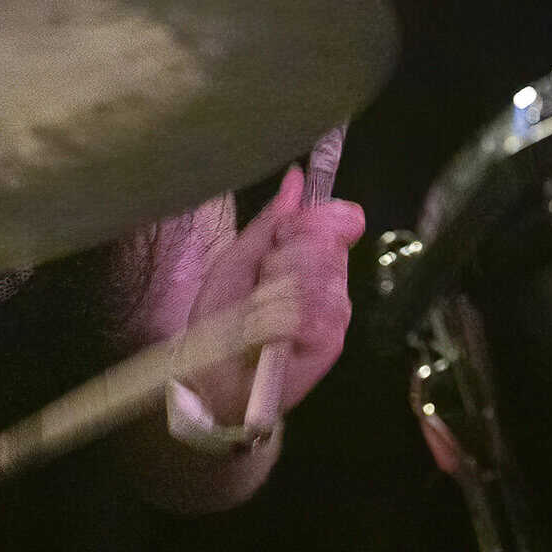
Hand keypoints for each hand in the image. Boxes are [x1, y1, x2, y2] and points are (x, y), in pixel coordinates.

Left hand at [180, 167, 364, 423]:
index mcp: (312, 257)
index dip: (316, 218)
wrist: (212, 374)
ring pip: (320, 274)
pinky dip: (286, 316)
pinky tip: (271, 331)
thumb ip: (270, 220)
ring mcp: (334, 312)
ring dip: (280, 287)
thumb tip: (296, 177)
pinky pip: (317, 310)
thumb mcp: (239, 258)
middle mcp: (331, 282)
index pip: (338, 219)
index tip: (287, 231)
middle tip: (263, 278)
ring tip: (259, 308)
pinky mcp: (330, 341)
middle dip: (287, 254)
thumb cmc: (222, 313)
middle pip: (327, 243)